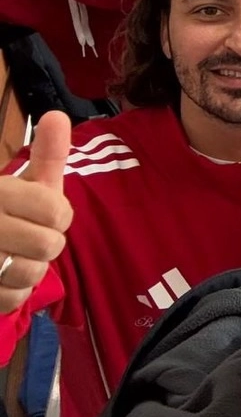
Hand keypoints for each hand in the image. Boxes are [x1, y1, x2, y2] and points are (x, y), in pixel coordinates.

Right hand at [0, 112, 73, 314]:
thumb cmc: (1, 208)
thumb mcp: (23, 181)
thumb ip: (46, 154)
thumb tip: (58, 116)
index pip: (57, 212)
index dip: (58, 216)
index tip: (42, 213)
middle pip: (50, 246)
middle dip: (44, 243)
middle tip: (25, 236)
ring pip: (30, 274)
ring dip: (28, 270)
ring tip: (11, 255)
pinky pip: (11, 300)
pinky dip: (12, 292)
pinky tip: (1, 276)